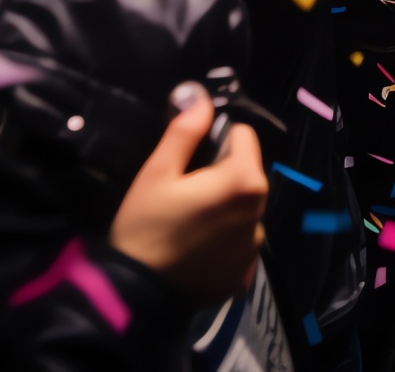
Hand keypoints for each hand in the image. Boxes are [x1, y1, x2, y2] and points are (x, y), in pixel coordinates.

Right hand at [109, 88, 267, 305]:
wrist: (135, 298)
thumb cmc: (145, 228)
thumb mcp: (158, 171)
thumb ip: (185, 129)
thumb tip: (199, 95)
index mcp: (244, 181)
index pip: (243, 135)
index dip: (216, 139)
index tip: (188, 160)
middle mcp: (259, 213)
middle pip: (246, 171)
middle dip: (220, 172)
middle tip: (183, 190)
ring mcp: (253, 248)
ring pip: (243, 206)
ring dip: (224, 205)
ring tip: (187, 221)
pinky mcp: (243, 274)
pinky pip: (238, 240)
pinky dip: (223, 238)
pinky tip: (194, 247)